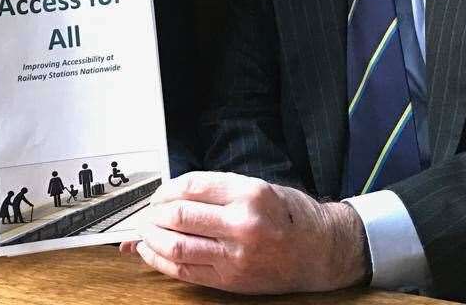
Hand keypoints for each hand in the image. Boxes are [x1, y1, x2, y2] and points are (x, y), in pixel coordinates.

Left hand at [121, 171, 369, 293]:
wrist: (321, 251)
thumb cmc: (291, 216)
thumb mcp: (260, 187)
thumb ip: (218, 190)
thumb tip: (172, 194)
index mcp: (250, 193)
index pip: (191, 186)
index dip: (166, 189)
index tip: (159, 192)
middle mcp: (242, 224)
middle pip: (178, 216)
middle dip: (153, 213)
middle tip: (146, 212)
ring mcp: (235, 255)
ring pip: (176, 246)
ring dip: (151, 238)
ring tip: (144, 232)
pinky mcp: (231, 280)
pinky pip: (185, 271)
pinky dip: (160, 261)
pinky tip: (151, 252)